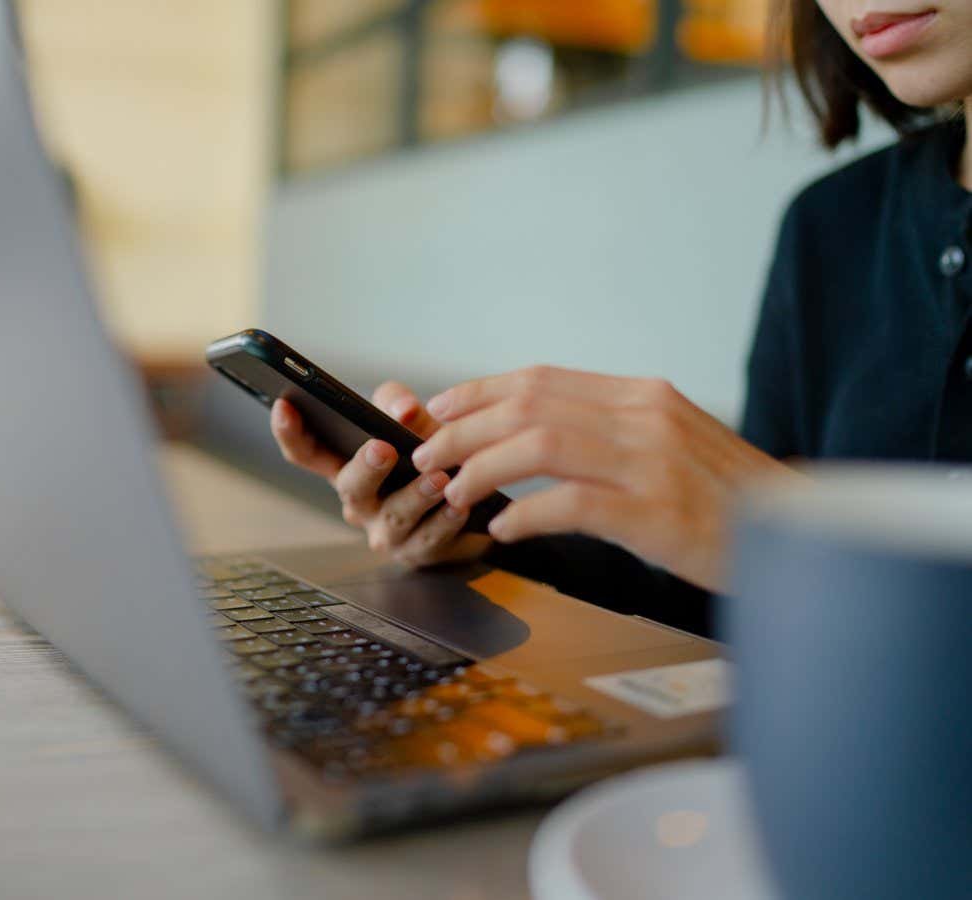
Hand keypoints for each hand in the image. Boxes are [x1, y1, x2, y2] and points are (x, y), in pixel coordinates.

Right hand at [269, 381, 492, 567]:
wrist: (468, 504)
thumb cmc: (425, 459)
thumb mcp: (409, 423)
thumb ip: (399, 406)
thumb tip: (403, 409)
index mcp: (345, 467)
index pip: (306, 452)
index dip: (290, 432)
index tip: (285, 406)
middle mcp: (359, 502)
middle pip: (350, 487)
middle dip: (365, 468)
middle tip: (383, 449)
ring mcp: (385, 531)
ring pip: (395, 515)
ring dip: (416, 495)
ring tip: (438, 477)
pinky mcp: (417, 552)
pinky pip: (429, 539)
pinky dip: (445, 521)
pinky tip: (459, 506)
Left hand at [411, 366, 798, 590]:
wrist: (805, 539)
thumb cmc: (727, 502)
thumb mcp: (672, 445)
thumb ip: (612, 430)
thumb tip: (537, 432)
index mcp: (644, 396)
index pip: (541, 379)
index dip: (479, 392)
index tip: (439, 409)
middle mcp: (647, 417)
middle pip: (528, 406)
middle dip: (463, 430)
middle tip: (428, 458)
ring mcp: (654, 463)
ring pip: (539, 446)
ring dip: (482, 469)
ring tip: (454, 494)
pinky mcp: (658, 514)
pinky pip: (570, 504)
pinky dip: (525, 513)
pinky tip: (504, 529)